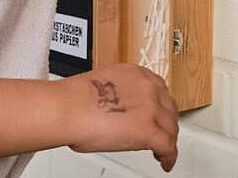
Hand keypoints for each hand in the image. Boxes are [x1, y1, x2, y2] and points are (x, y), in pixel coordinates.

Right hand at [62, 64, 179, 171]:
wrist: (67, 109)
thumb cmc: (73, 99)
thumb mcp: (103, 83)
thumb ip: (119, 92)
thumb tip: (119, 107)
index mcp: (135, 74)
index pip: (160, 89)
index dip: (160, 105)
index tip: (157, 113)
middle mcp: (147, 88)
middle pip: (169, 108)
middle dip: (166, 122)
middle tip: (160, 132)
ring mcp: (150, 109)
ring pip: (171, 128)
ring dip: (168, 140)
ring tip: (162, 150)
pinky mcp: (147, 130)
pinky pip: (167, 146)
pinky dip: (168, 157)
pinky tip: (165, 163)